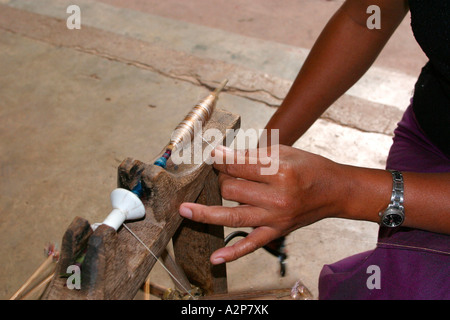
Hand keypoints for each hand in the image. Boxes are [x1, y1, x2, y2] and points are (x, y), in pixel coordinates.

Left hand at [179, 144, 347, 263]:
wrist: (334, 191)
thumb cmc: (309, 167)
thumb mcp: (283, 151)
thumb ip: (252, 154)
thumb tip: (221, 155)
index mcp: (278, 171)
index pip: (237, 165)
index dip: (220, 159)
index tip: (210, 155)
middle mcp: (276, 196)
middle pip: (231, 188)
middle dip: (220, 178)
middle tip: (220, 173)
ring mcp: (275, 218)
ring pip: (232, 215)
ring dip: (205, 213)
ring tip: (184, 209)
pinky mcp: (276, 232)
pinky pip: (251, 245)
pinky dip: (232, 253)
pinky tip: (215, 257)